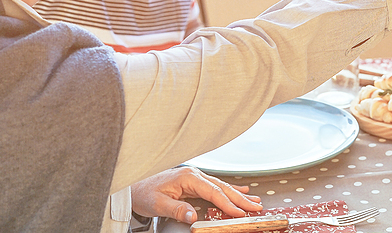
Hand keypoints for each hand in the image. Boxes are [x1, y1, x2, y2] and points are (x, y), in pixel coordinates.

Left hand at [131, 166, 261, 223]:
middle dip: (241, 199)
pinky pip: (217, 186)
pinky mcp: (195, 182)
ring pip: (223, 187)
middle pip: (223, 188)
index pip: (214, 192)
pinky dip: (231, 190)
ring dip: (239, 195)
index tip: (240, 213)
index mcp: (188, 177)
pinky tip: (242, 191)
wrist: (134, 185)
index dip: (228, 203)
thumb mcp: (158, 204)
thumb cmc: (144, 192)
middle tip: (257, 207)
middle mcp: (195, 175)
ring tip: (255, 201)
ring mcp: (196, 177)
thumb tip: (194, 216)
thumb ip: (177, 209)